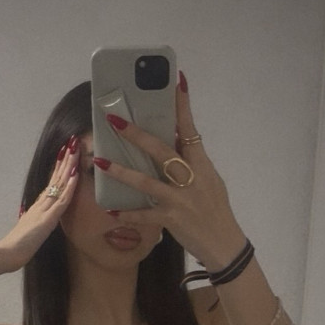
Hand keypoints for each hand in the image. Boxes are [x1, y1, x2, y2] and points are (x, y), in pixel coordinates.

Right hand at [0, 139, 80, 270]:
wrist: (9, 252)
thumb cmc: (18, 245)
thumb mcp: (30, 228)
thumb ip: (35, 219)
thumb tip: (37, 214)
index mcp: (39, 205)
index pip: (52, 182)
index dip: (58, 167)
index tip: (65, 152)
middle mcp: (42, 203)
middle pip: (56, 178)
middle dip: (65, 160)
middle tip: (72, 141)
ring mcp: (45, 209)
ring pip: (60, 184)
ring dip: (68, 166)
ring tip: (75, 148)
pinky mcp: (49, 219)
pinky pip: (62, 200)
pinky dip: (69, 186)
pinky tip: (76, 174)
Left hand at [95, 75, 245, 270]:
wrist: (224, 244)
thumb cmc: (215, 210)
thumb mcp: (209, 180)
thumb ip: (191, 162)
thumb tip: (172, 141)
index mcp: (201, 164)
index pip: (189, 129)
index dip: (182, 105)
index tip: (176, 81)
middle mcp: (191, 178)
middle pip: (161, 151)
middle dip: (137, 135)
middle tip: (115, 121)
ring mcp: (181, 199)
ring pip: (147, 182)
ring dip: (121, 172)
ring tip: (99, 161)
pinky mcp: (172, 220)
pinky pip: (145, 215)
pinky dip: (127, 213)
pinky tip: (111, 209)